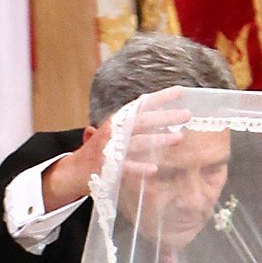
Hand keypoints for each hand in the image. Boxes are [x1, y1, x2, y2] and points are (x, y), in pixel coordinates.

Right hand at [41, 92, 193, 211]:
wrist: (75, 171)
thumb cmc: (100, 152)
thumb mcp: (116, 134)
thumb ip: (134, 127)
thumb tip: (161, 121)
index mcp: (118, 121)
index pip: (141, 105)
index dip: (161, 97)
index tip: (181, 91)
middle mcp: (114, 131)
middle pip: (142, 120)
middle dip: (165, 116)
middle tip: (187, 114)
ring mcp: (111, 149)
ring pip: (137, 141)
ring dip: (158, 139)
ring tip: (178, 138)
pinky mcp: (108, 168)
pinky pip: (126, 168)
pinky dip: (139, 168)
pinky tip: (154, 169)